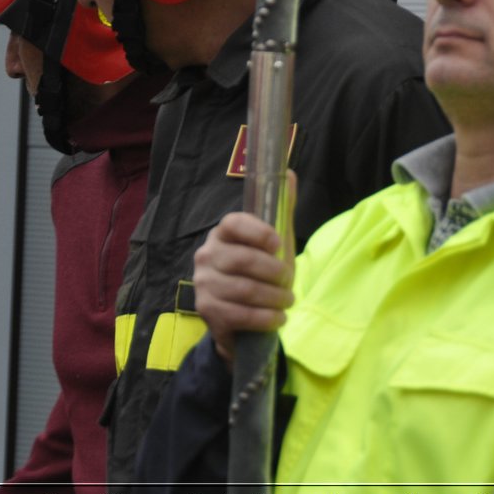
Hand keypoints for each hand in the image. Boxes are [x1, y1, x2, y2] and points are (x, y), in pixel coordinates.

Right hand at [193, 211, 292, 363]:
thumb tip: (290, 173)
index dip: (257, 232)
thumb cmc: (259, 274)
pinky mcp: (207, 310)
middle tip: (289, 282)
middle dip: (274, 273)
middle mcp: (207, 255)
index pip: (233, 223)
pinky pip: (241, 314)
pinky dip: (266, 318)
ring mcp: (203, 283)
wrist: (239, 319)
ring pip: (245, 289)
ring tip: (287, 301)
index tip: (278, 244)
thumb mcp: (273, 244)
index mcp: (222, 234)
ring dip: (274, 298)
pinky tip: (278, 317)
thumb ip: (280, 210)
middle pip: (243, 260)